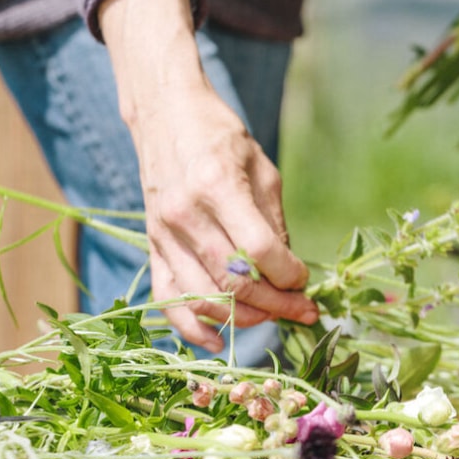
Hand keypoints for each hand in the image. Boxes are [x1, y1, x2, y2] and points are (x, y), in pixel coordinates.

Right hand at [100, 0, 318, 351]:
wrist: (164, 116)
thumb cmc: (220, 137)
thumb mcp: (261, 167)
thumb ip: (274, 223)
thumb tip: (289, 275)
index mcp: (217, 185)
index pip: (259, 250)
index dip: (289, 275)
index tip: (305, 281)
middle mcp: (184, 214)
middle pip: (233, 280)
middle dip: (275, 304)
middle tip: (300, 309)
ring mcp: (163, 234)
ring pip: (205, 297)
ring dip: (244, 317)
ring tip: (270, 315)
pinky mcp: (152, 247)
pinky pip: (168, 300)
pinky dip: (192, 328)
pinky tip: (219, 341)